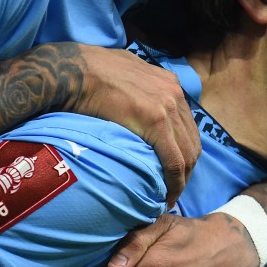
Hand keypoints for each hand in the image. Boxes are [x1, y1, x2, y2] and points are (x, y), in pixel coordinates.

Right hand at [62, 44, 199, 206]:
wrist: (74, 69)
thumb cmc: (88, 71)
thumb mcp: (123, 72)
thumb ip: (136, 85)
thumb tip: (132, 97)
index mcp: (169, 83)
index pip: (187, 125)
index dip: (184, 151)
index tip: (175, 171)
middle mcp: (175, 94)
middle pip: (192, 140)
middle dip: (187, 169)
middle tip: (173, 189)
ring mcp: (168, 106)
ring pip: (187, 153)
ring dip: (182, 179)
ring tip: (169, 197)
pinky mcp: (156, 121)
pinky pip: (173, 159)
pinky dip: (174, 182)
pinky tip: (167, 197)